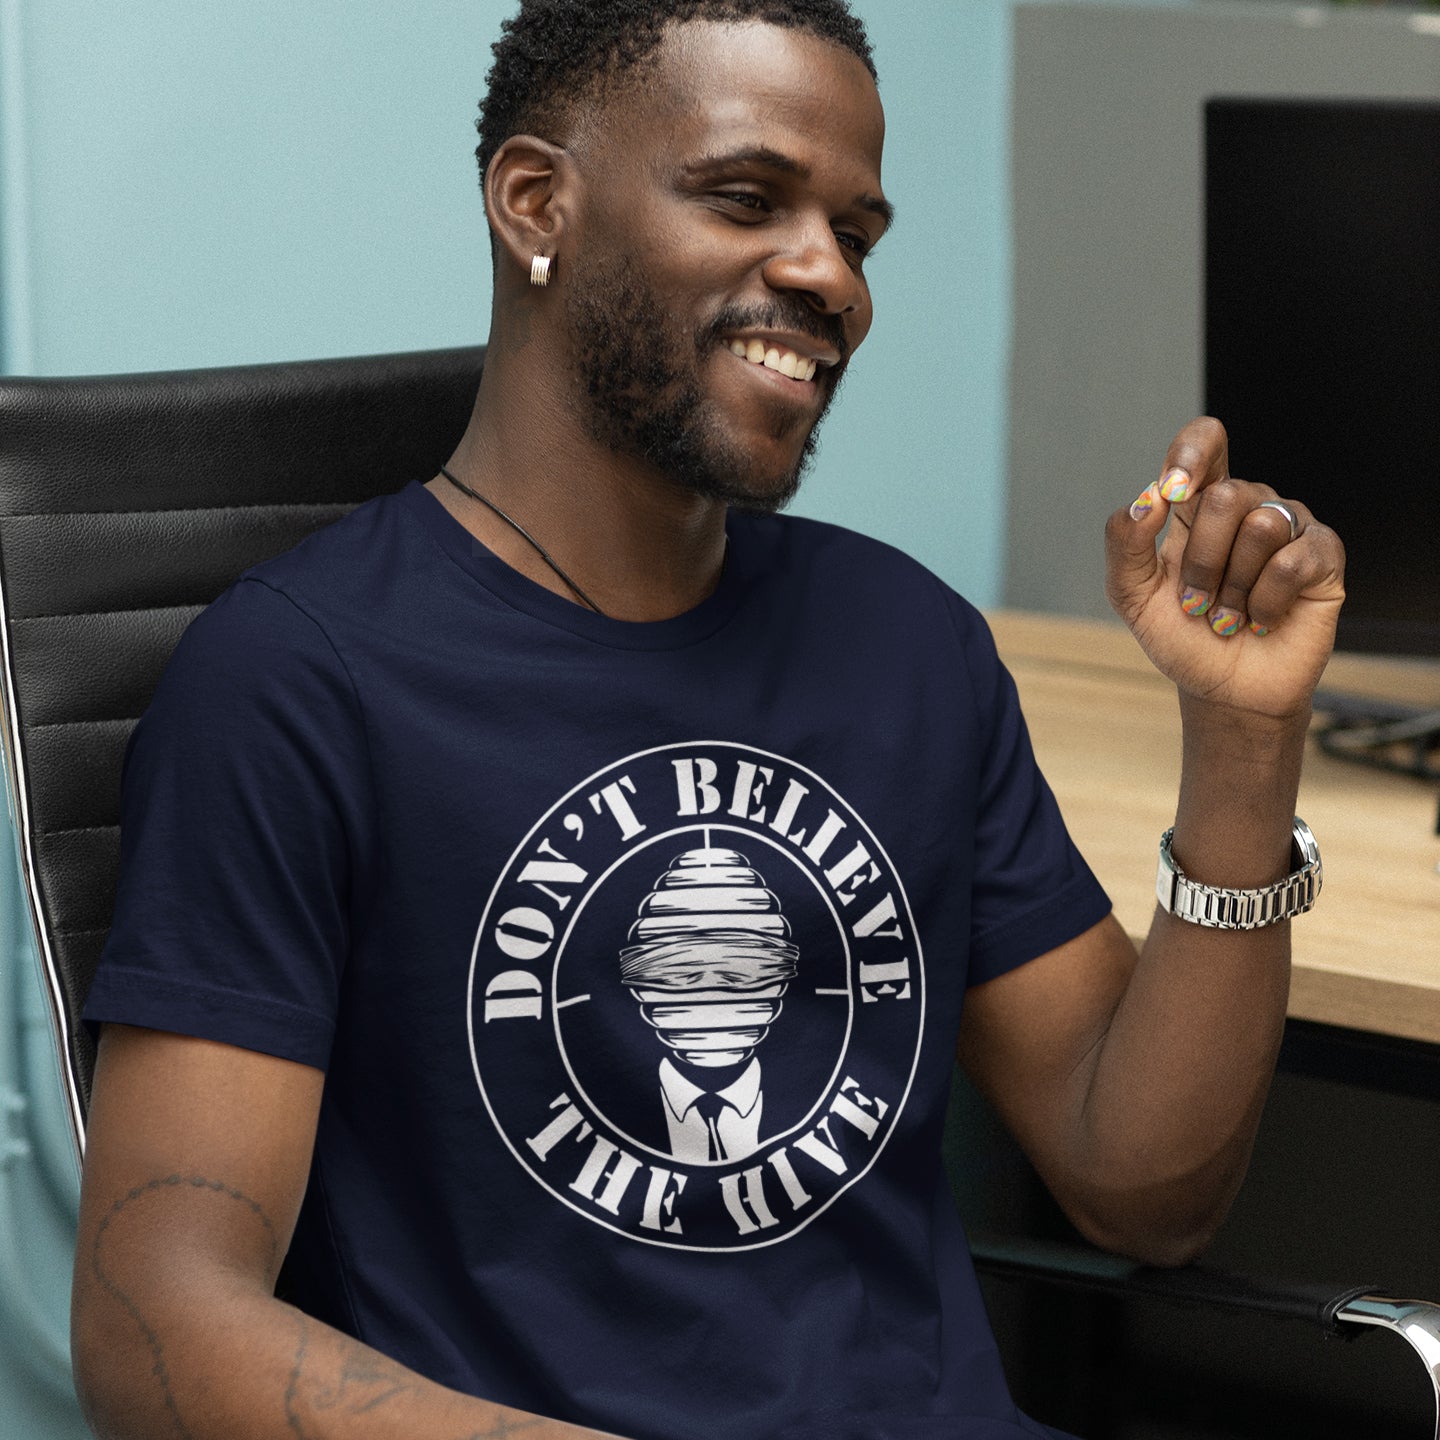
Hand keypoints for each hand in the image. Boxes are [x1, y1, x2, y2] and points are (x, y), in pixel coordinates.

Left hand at [1104, 417, 1345, 722]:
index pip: (1204, 441)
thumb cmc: (1182, 637)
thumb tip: (1146, 498)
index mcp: (1198, 505)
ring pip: (1260, 526)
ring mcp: (1289, 526)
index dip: (1191, 455)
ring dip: (1233, 588)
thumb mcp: (1132, 596)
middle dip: (1201, 562)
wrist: (1223, 689)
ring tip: (1230, 615)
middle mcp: (1247, 505)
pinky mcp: (1323, 555)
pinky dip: (1264, 602)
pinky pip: (1291, 561)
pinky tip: (1262, 619)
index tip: (1174, 492)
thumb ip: (1124, 544)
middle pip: (1223, 497)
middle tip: (1198, 603)